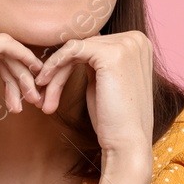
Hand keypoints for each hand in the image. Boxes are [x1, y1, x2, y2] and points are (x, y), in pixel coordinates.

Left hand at [33, 30, 153, 161]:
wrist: (127, 143)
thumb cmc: (115, 120)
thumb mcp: (106, 82)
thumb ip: (95, 64)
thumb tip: (74, 49)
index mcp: (138, 44)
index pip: (94, 46)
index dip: (70, 65)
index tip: (52, 86)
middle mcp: (136, 39)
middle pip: (84, 47)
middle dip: (60, 72)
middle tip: (45, 97)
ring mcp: (126, 44)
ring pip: (75, 50)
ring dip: (55, 74)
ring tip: (45, 100)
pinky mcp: (111, 54)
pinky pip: (72, 50)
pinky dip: (55, 65)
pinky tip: (45, 83)